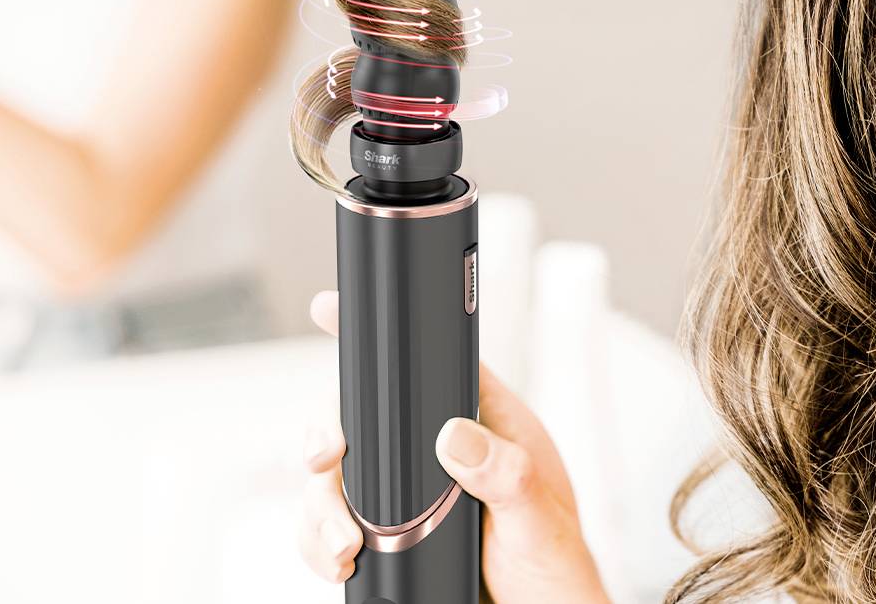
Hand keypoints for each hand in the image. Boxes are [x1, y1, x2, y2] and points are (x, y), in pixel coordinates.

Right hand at [298, 291, 611, 602]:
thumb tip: (456, 435)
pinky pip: (334, 525)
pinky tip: (337, 561)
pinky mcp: (390, 536)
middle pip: (363, 421)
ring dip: (320, 506)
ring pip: (338, 478)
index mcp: (486, 424)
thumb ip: (507, 475)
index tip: (328, 312)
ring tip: (344, 546)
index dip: (380, 339)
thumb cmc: (555, 564)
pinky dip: (319, 542)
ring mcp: (410, 495)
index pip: (430, 365)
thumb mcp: (539, 517)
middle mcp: (440, 452)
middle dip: (328, 437)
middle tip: (324, 459)